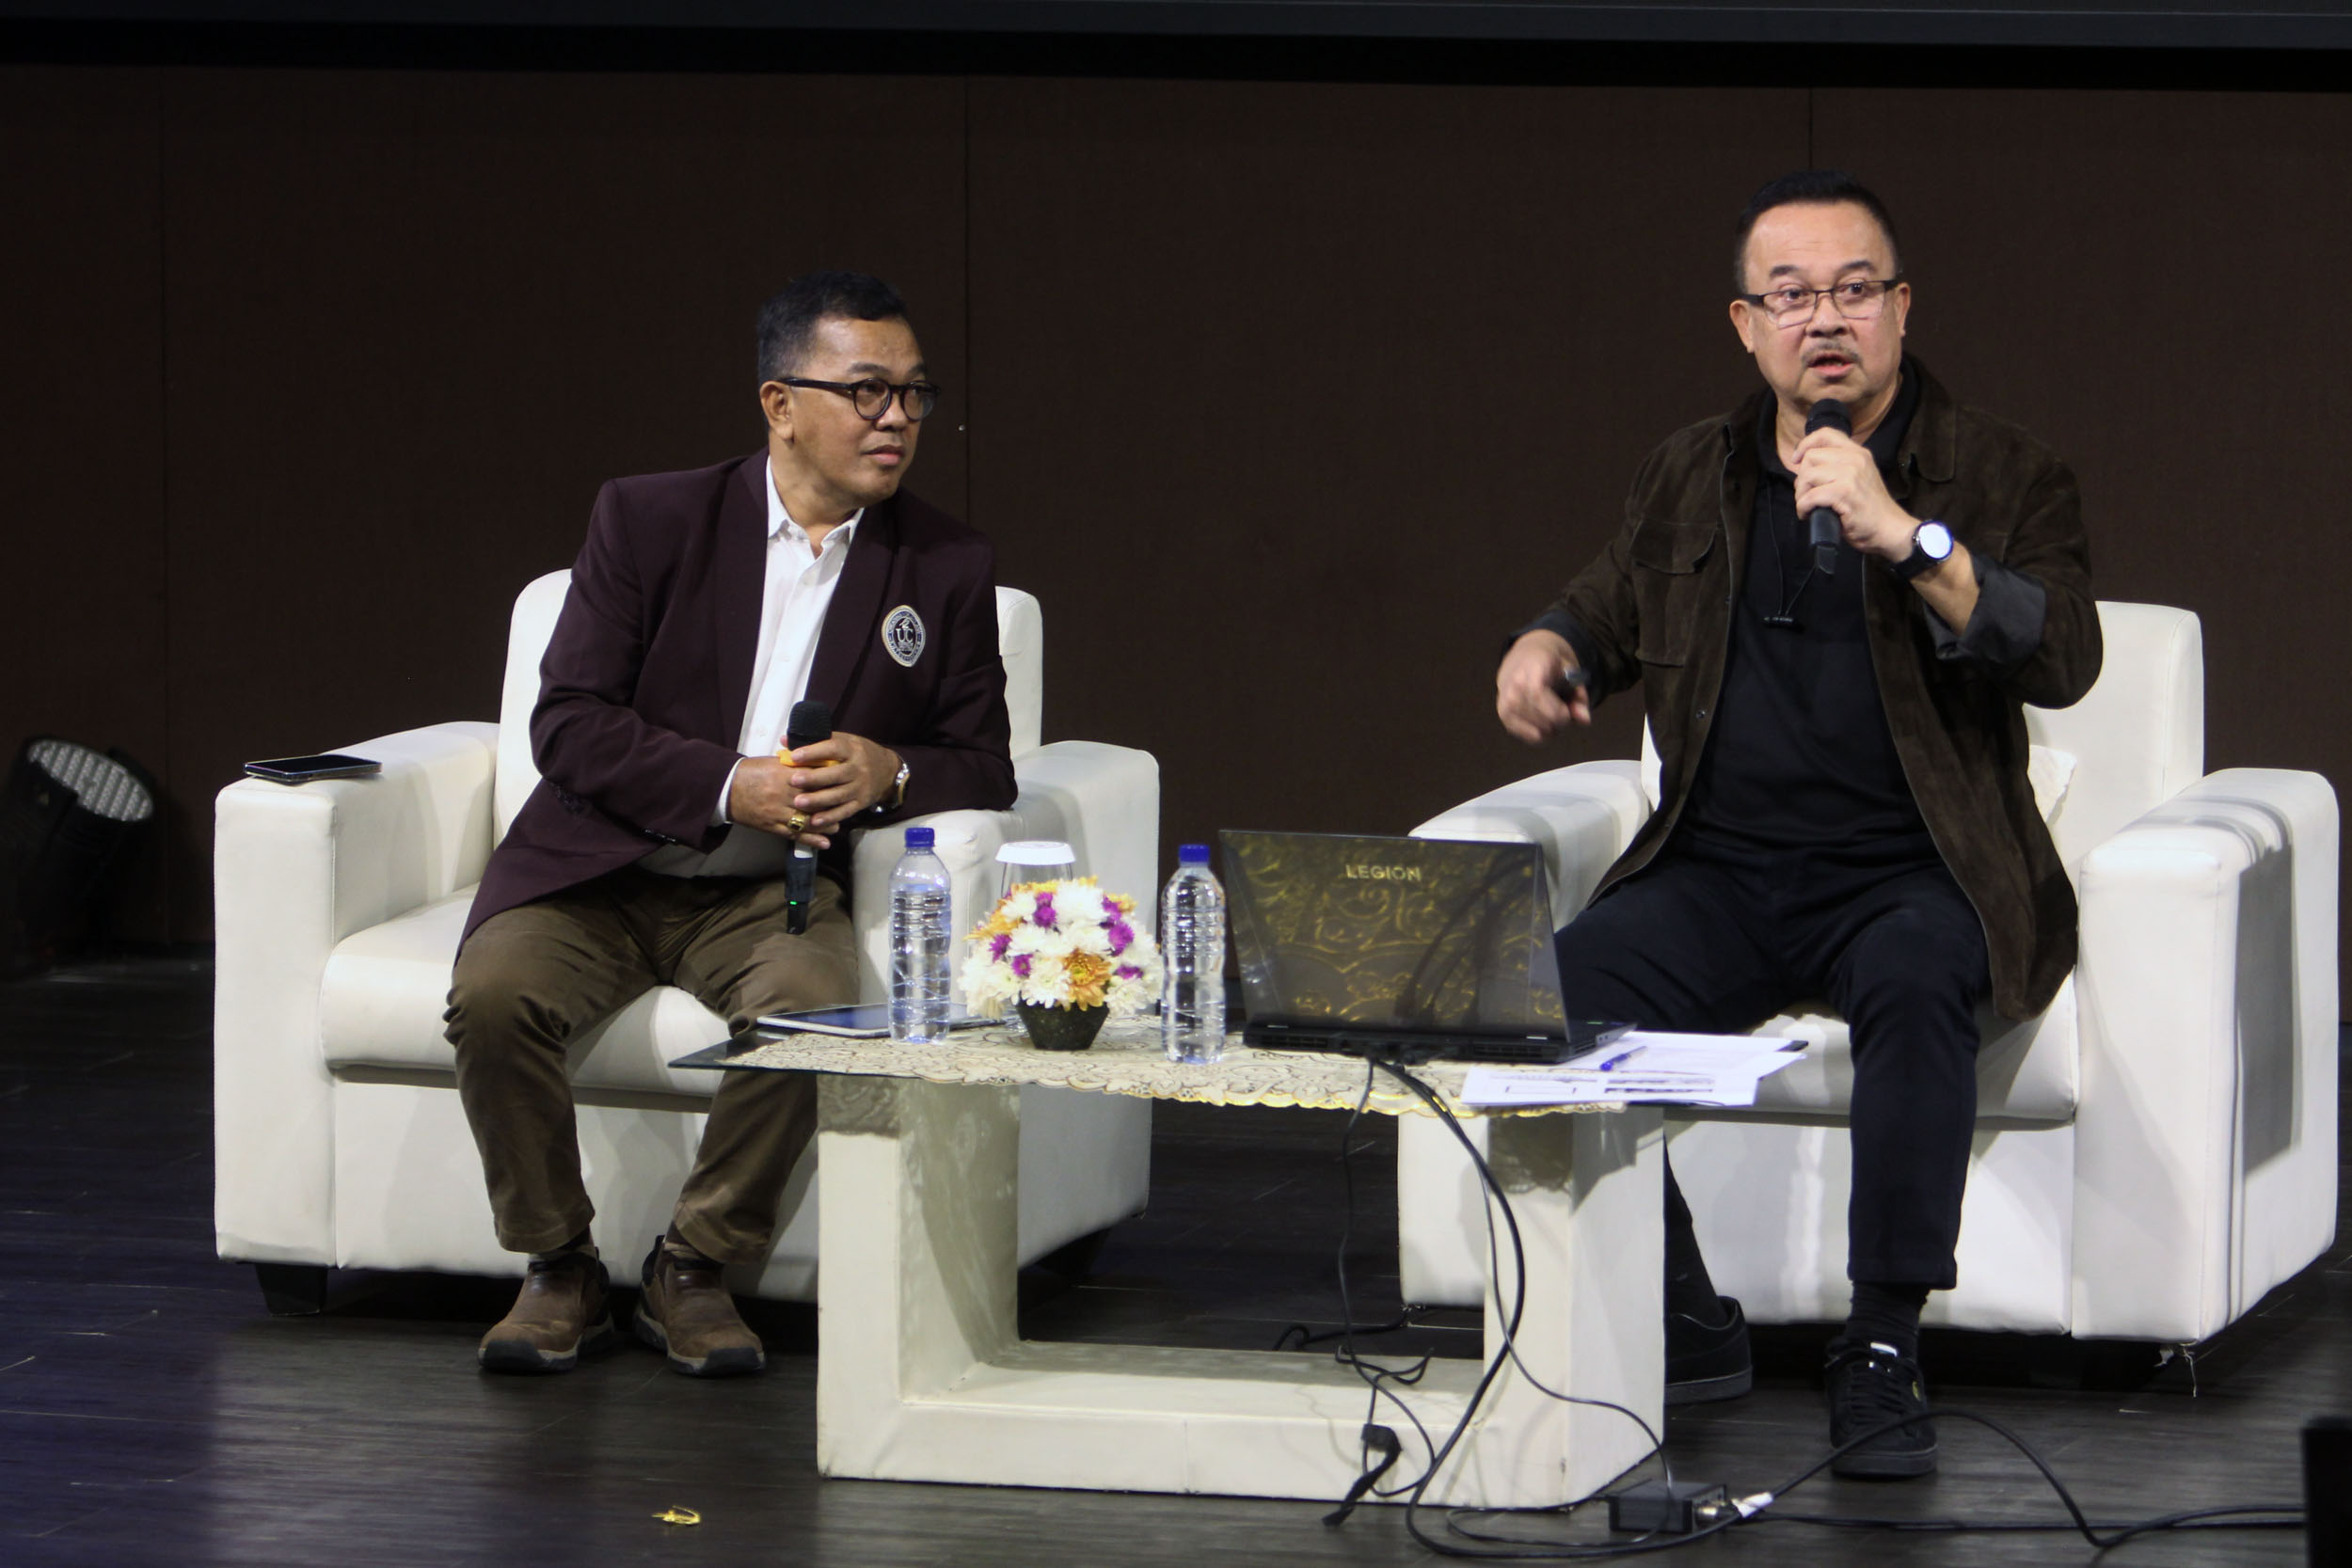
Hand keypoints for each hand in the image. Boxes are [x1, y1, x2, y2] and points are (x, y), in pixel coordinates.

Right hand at [728, 757, 834, 849]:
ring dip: (825, 825)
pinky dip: (811, 840)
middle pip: (814, 802)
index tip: (842, 784)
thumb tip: (816, 763)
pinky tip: (824, 843)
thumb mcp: (773, 763)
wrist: (726, 788)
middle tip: (844, 807)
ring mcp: (778, 813)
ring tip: (836, 826)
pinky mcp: (772, 826)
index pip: (814, 779)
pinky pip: (794, 835)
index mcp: (784, 775)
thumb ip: (794, 765)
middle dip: (831, 805)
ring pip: (807, 821)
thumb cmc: (750, 772)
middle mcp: (783, 795)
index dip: (829, 783)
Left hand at [780, 732, 902, 835]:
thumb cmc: (858, 753)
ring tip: (798, 803)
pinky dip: (830, 817)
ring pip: (838, 795)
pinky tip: (814, 821)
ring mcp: (860, 787)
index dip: (814, 752)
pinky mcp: (861, 803)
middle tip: (793, 781)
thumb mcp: (844, 741)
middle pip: (836, 774)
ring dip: (818, 800)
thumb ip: (816, 741)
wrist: (887, 771)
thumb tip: (785, 741)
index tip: (795, 756)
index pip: (833, 749)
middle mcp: (858, 768)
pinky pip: (844, 811)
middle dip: (814, 778)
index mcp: (852, 749)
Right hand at [1496, 630, 1590, 742]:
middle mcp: (1514, 684)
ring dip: (1552, 730)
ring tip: (1553, 716)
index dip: (1557, 711)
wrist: (1525, 658)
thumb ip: (1579, 697)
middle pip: (1540, 718)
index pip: (1538, 694)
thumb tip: (1584, 720)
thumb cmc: (1552, 667)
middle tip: (1565, 713)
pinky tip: (1544, 722)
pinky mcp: (1503, 715)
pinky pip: (1529, 737)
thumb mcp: (1571, 675)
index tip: (1567, 713)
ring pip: (1536, 732)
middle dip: (1560, 723)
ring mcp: (1505, 701)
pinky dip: (1542, 735)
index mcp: (1533, 667)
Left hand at [1792, 426, 1915, 561]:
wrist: (1889, 528)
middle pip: (1810, 457)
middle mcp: (1855, 459)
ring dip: (1801, 494)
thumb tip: (1803, 465)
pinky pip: (1809, 496)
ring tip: (1808, 506)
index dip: (1805, 444)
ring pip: (1807, 476)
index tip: (1796, 460)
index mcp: (1858, 452)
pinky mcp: (1844, 492)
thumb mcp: (1858, 477)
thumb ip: (1837, 466)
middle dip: (1802, 478)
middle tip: (1807, 495)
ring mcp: (1850, 474)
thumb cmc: (1869, 508)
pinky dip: (1803, 508)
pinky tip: (1808, 515)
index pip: (1826, 434)